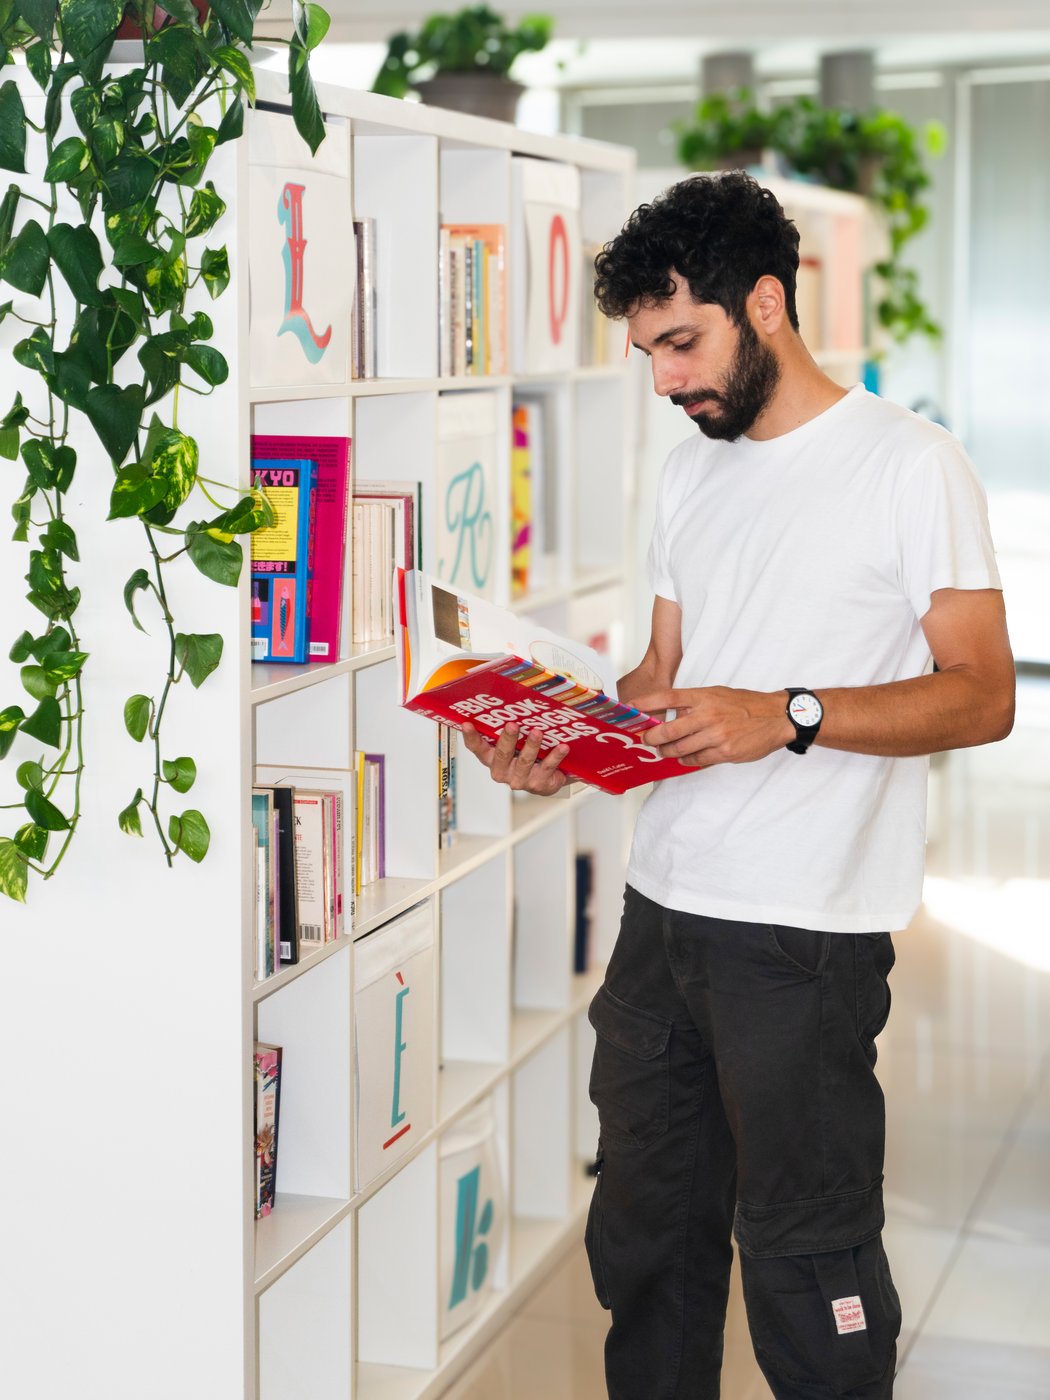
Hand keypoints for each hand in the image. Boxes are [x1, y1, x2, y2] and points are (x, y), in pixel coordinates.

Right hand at [461, 723, 572, 794]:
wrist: (546, 779)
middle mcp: (502, 771)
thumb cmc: (525, 756)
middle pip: (502, 754)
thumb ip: (506, 728)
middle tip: (512, 725)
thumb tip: (508, 700)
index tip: (467, 723)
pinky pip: (547, 768)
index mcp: (491, 759)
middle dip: (507, 739)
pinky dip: (555, 756)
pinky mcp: (538, 784)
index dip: (471, 737)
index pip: (477, 748)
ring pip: (524, 761)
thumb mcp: (513, 743)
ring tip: (538, 732)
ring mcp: (520, 780)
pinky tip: (562, 747)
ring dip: (531, 746)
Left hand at [630, 686, 792, 768]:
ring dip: (666, 752)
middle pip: (668, 729)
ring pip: (679, 749)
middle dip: (651, 737)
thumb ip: (695, 702)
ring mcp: (716, 735)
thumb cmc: (745, 704)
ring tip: (663, 751)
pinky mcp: (725, 752)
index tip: (630, 708)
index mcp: (704, 696)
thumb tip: (671, 713)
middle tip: (646, 739)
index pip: (667, 697)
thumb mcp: (718, 694)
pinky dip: (686, 760)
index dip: (645, 703)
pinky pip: (697, 760)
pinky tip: (684, 758)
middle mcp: (708, 715)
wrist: (776, 717)